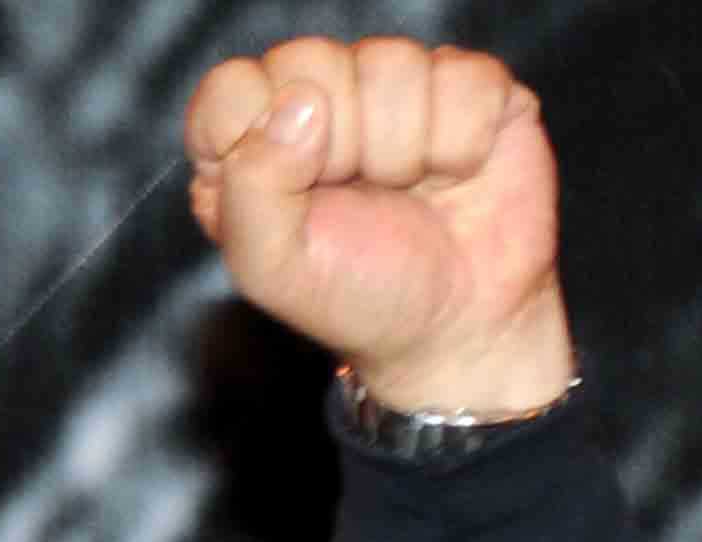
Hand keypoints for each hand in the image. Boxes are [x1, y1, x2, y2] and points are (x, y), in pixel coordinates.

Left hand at [186, 38, 574, 417]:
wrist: (454, 321)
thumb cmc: (354, 293)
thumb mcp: (272, 266)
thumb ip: (251, 188)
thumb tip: (299, 104)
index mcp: (250, 141)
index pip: (231, 86)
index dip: (263, 134)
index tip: (294, 190)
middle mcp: (317, 100)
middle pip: (309, 60)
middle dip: (337, 145)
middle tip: (355, 194)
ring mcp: (396, 84)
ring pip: (391, 62)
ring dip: (401, 150)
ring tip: (404, 188)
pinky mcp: (470, 83)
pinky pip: (464, 76)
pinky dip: (461, 141)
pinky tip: (452, 172)